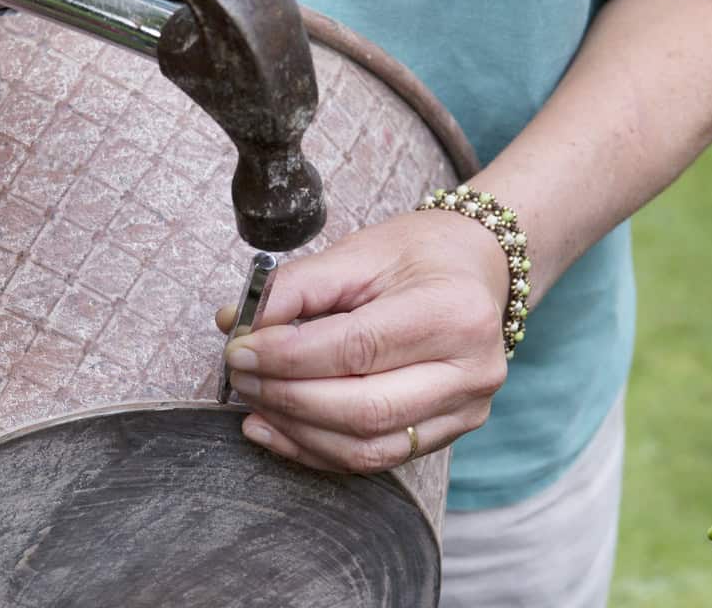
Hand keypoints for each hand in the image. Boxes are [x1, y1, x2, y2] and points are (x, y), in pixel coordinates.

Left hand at [217, 209, 509, 473]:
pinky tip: (275, 429)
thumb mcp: (358, 252)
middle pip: (364, 408)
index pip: (357, 348)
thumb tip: (234, 324)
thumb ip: (296, 288)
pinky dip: (316, 450)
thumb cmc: (418, 255)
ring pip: (367, 446)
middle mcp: (471, 370)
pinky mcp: (451, 433)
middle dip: (287, 396)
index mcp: (453, 311)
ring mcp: (466, 410)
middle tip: (241, 376)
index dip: (289, 356)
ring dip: (296, 430)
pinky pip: (375, 459)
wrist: (477, 269)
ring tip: (253, 401)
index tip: (240, 349)